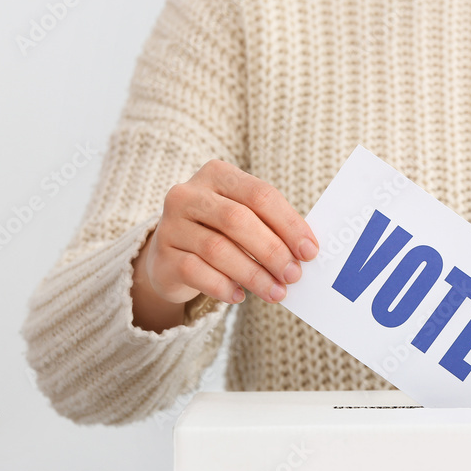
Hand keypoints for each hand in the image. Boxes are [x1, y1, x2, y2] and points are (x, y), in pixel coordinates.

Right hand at [137, 159, 317, 306]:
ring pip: (217, 249)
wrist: (172, 256)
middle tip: (294, 275)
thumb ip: (271, 227)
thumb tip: (306, 252)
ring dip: (253, 274)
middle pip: (237, 220)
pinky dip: (223, 286)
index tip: (309, 251)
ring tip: (276, 292)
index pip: (260, 195)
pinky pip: (196, 272)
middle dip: (272, 250)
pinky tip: (240, 296)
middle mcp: (188, 194)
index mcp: (217, 174)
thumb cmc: (221, 233)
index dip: (289, 224)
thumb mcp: (245, 220)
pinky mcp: (161, 257)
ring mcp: (169, 224)